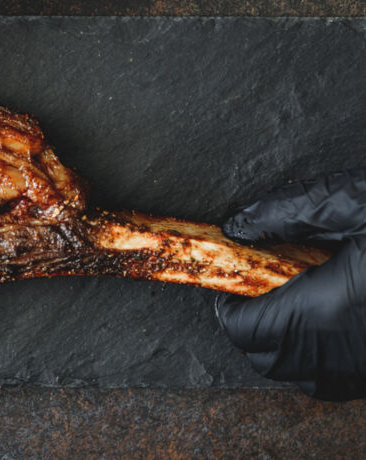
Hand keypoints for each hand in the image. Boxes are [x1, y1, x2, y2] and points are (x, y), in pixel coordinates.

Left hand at [216, 168, 365, 400]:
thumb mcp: (359, 202)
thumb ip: (293, 213)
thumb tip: (240, 224)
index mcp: (331, 308)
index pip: (247, 329)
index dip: (231, 305)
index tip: (234, 280)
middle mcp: (348, 349)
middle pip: (268, 359)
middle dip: (254, 326)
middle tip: (265, 285)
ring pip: (305, 377)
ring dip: (288, 345)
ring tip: (302, 298)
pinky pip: (341, 381)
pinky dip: (323, 358)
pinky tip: (340, 315)